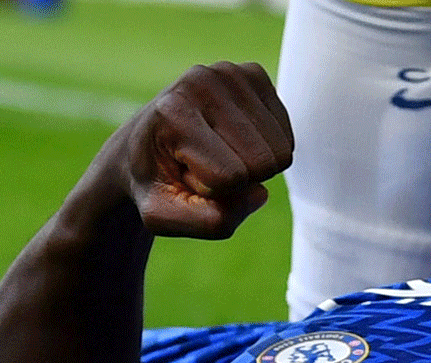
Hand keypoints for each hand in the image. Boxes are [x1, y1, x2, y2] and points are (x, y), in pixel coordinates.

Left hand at [117, 62, 292, 238]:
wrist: (143, 142)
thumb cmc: (157, 182)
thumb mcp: (164, 217)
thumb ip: (210, 222)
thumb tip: (260, 192)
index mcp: (172, 112)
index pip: (230, 177)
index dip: (215, 192)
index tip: (185, 175)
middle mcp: (202, 81)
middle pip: (263, 163)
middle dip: (240, 179)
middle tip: (204, 164)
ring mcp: (230, 72)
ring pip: (281, 152)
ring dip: (253, 165)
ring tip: (217, 151)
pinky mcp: (253, 73)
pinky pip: (287, 136)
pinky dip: (267, 148)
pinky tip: (235, 139)